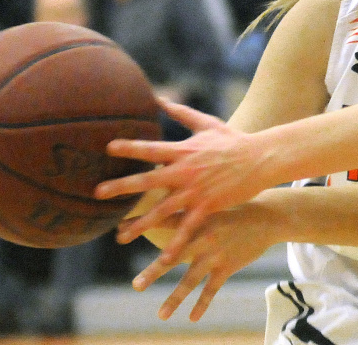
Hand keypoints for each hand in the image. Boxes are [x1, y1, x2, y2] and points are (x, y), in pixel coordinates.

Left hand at [95, 100, 269, 264]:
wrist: (260, 159)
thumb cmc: (234, 140)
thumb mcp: (207, 123)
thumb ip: (181, 112)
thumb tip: (158, 98)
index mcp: (183, 151)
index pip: (151, 149)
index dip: (129, 147)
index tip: (108, 148)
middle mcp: (185, 171)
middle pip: (147, 180)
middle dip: (121, 187)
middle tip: (97, 194)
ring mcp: (195, 191)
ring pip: (161, 210)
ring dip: (139, 224)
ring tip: (119, 236)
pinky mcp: (207, 207)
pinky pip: (188, 228)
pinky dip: (177, 244)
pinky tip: (165, 259)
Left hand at [125, 204, 276, 321]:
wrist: (265, 218)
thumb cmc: (231, 210)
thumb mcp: (209, 204)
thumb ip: (184, 210)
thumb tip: (159, 205)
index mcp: (195, 219)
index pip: (163, 223)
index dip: (140, 225)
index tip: (118, 233)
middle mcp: (203, 237)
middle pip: (174, 257)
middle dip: (154, 271)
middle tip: (136, 285)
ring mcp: (216, 253)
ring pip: (192, 279)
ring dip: (175, 298)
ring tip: (161, 315)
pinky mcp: (228, 266)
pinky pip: (212, 288)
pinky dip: (202, 303)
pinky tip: (193, 318)